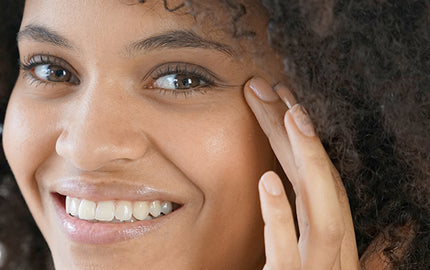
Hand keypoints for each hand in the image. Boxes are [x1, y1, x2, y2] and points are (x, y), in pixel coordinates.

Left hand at [244, 77, 359, 268]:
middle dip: (303, 136)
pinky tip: (267, 181)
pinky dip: (280, 217)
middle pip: (324, 187)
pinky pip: (287, 256)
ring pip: (324, 218)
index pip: (324, 184)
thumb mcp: (298, 254)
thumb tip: (312, 192)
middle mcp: (332, 255)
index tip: (284, 102)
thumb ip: (302, 227)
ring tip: (292, 118)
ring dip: (310, 164)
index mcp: (331, 243)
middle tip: (275, 90)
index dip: (308, 140)